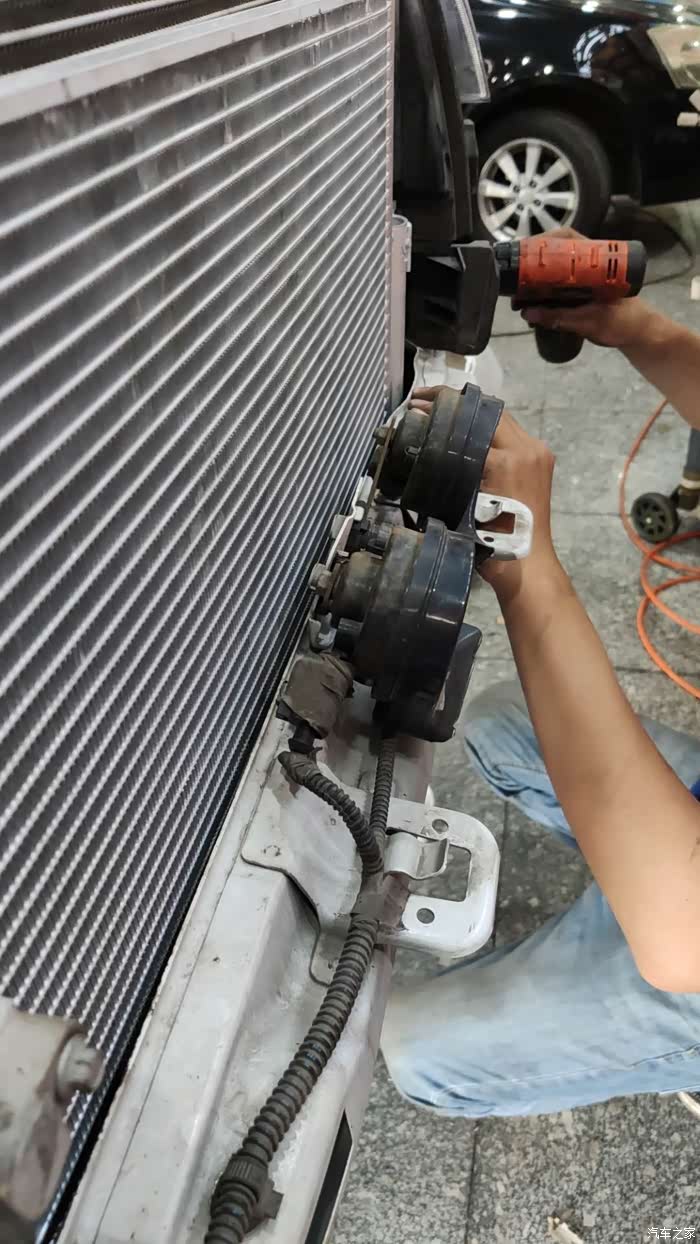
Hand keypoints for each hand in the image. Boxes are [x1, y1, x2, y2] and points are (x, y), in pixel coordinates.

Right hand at [410, 391, 559, 604]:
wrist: (526, 564)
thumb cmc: (491, 542)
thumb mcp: (463, 501)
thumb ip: (449, 464)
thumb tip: (425, 437)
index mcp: (509, 457)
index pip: (474, 414)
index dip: (444, 403)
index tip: (419, 401)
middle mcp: (528, 449)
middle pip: (490, 412)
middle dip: (459, 405)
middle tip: (427, 405)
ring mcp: (538, 455)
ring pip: (502, 422)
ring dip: (474, 418)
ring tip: (446, 418)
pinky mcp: (541, 463)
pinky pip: (512, 437)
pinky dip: (489, 433)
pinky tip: (469, 439)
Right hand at [519, 226, 657, 350]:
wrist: (639, 333)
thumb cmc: (623, 322)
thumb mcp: (589, 321)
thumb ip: (559, 318)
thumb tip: (528, 313)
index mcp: (594, 262)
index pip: (567, 237)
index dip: (544, 240)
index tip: (525, 250)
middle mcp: (587, 266)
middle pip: (554, 252)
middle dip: (532, 262)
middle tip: (514, 274)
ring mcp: (582, 279)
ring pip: (553, 270)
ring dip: (534, 279)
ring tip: (517, 292)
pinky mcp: (579, 294)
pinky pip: (556, 287)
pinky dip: (541, 292)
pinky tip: (529, 302)